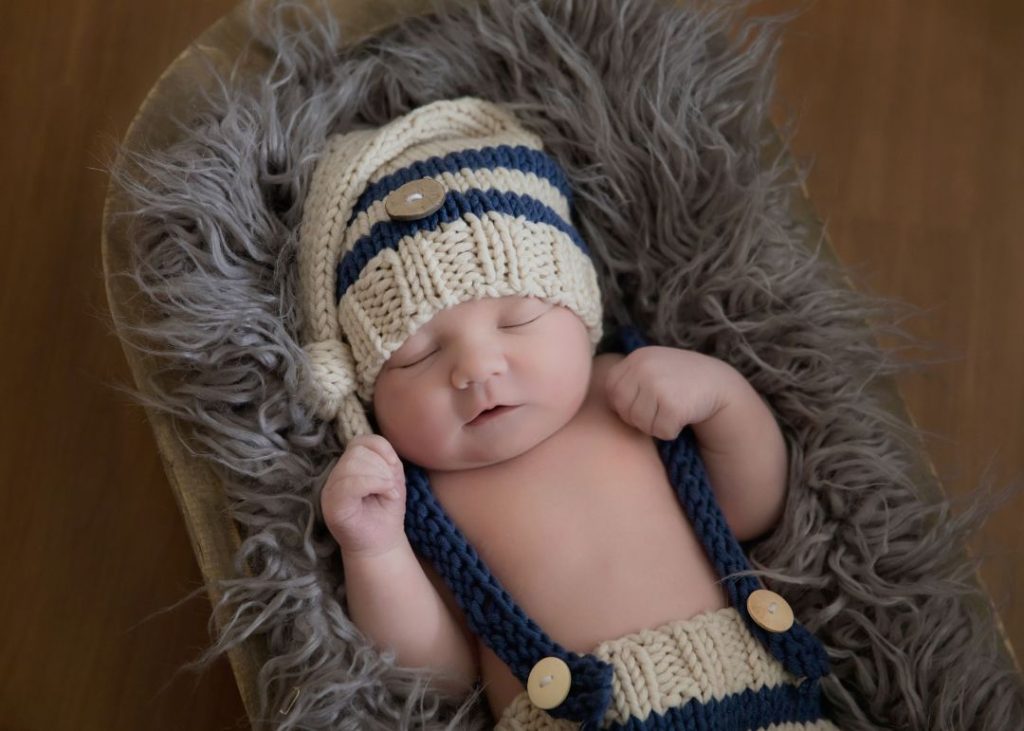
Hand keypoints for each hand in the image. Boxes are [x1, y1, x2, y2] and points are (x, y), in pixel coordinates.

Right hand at [321, 434, 407, 557]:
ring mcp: (330, 491)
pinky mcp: (332, 506)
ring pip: (352, 464)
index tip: (394, 467)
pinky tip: (386, 495)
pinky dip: (374, 484)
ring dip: (380, 476)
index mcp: (348, 466)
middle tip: (392, 487)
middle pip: (356, 451)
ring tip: (389, 493)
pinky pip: (349, 484)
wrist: (381, 544)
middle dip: (382, 466)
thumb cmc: (385, 511)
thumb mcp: (391, 478)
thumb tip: (383, 453)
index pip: (360, 441)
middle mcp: (335, 476)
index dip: (381, 449)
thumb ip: (386, 459)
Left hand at [604, 346, 733, 439]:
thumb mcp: (651, 369)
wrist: (719, 385)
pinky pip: (659, 431)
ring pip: (639, 423)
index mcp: (635, 358)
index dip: (628, 403)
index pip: (612, 392)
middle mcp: (643, 367)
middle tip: (662, 406)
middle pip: (623, 410)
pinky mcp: (671, 404)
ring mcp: (656, 384)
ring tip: (673, 409)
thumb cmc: (680, 382)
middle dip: (640, 416)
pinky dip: (670, 431)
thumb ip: (627, 379)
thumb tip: (593, 398)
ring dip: (655, 425)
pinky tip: (683, 416)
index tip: (648, 400)